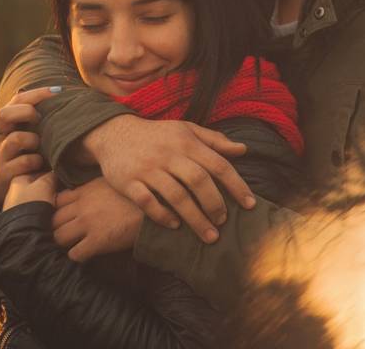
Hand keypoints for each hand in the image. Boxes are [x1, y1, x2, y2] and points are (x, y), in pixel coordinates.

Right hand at [0, 87, 57, 207]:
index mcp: (3, 122)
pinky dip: (35, 161)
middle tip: (40, 118)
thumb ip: (30, 117)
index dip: (37, 93)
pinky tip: (41, 163)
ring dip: (33, 140)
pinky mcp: (4, 173)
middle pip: (5, 114)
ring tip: (39, 144)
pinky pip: (24, 163)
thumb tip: (57, 92)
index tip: (58, 90)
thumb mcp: (17, 132)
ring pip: (16, 139)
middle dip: (26, 112)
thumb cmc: (13, 152)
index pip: (17, 100)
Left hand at [51, 177, 142, 261]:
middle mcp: (82, 206)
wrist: (158, 206)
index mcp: (86, 190)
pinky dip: (77, 257)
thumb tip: (87, 192)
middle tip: (66, 235)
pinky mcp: (98, 241)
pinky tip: (86, 255)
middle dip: (56, 228)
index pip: (56, 200)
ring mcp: (88, 223)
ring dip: (64, 244)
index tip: (64, 218)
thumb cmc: (139, 194)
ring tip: (73, 246)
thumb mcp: (114, 182)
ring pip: (58, 237)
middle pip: (52, 220)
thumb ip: (96, 187)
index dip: (57, 210)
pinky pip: (74, 254)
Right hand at [83, 115, 253, 243]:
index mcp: (187, 142)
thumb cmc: (158, 135)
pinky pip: (147, 202)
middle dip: (215, 204)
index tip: (250, 204)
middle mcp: (169, 154)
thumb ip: (214, 140)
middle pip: (198, 181)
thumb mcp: (186, 129)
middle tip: (223, 222)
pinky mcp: (128, 182)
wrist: (114, 133)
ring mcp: (148, 168)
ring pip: (175, 195)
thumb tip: (243, 150)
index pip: (218, 164)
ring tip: (208, 235)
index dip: (236, 185)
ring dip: (194, 218)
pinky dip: (162, 216)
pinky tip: (175, 225)